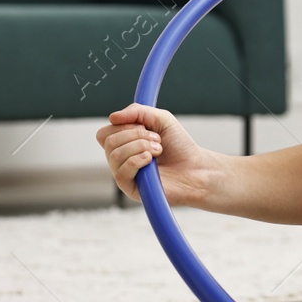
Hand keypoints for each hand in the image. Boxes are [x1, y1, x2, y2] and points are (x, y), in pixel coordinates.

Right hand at [95, 103, 222, 207]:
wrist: (197, 168)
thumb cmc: (179, 146)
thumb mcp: (161, 119)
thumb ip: (137, 111)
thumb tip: (112, 117)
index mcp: (124, 144)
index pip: (104, 133)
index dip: (122, 125)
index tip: (144, 126)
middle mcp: (121, 160)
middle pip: (109, 141)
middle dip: (136, 135)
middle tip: (157, 140)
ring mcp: (124, 175)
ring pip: (114, 155)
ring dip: (140, 146)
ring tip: (158, 149)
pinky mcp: (131, 189)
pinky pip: (120, 172)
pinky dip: (137, 160)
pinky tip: (151, 160)